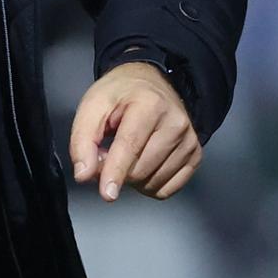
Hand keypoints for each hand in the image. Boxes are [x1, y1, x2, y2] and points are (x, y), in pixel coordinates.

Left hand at [68, 61, 200, 202]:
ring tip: (127, 154)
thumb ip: (83, 139)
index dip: (115, 171)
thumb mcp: (93, 105)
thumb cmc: (121, 95)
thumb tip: (84, 174)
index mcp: (150, 104)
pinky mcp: (195, 156)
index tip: (107, 194)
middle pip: (140, 169)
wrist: (151, 84)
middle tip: (107, 151)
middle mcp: (176, 123)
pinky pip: (167, 190)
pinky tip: (142, 164)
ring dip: (132, 179)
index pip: (131, 145)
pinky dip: (148, 185)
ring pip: (153, 183)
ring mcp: (189, 141)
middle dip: (117, 170)